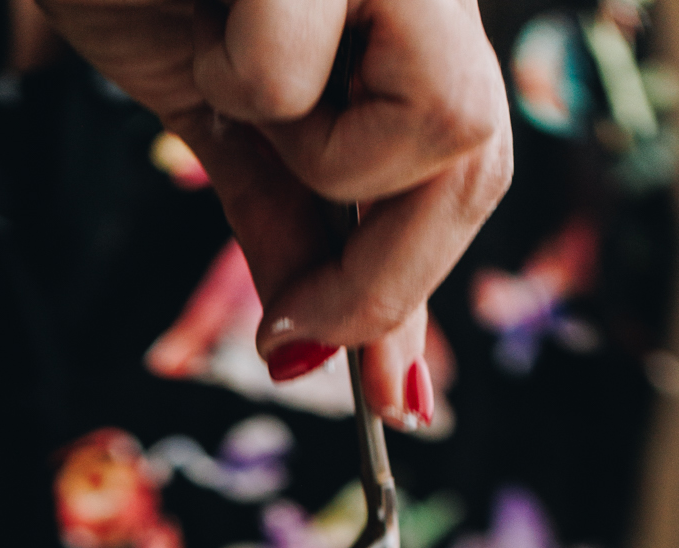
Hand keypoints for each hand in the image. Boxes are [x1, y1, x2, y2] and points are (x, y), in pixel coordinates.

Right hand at [39, 0, 510, 422]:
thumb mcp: (220, 123)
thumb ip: (287, 229)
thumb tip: (329, 361)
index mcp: (410, 11)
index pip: (473, 158)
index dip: (417, 280)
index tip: (361, 379)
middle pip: (478, 157)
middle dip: (382, 272)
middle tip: (291, 322)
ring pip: (430, 125)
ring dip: (296, 138)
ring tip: (222, 57)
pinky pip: (301, 67)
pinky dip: (234, 68)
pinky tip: (200, 3)